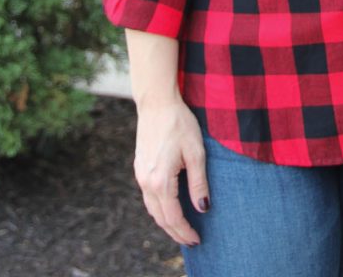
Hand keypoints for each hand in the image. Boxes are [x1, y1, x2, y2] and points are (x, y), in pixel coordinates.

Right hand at [133, 97, 209, 247]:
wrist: (157, 103)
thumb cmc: (180, 124)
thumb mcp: (196, 153)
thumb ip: (199, 183)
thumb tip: (203, 209)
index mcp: (160, 180)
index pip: (173, 216)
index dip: (185, 231)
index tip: (197, 239)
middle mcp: (146, 182)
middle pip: (160, 218)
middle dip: (176, 232)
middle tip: (192, 240)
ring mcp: (140, 175)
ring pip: (152, 209)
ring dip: (166, 222)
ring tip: (182, 229)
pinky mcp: (139, 168)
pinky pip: (148, 197)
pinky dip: (159, 209)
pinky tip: (169, 208)